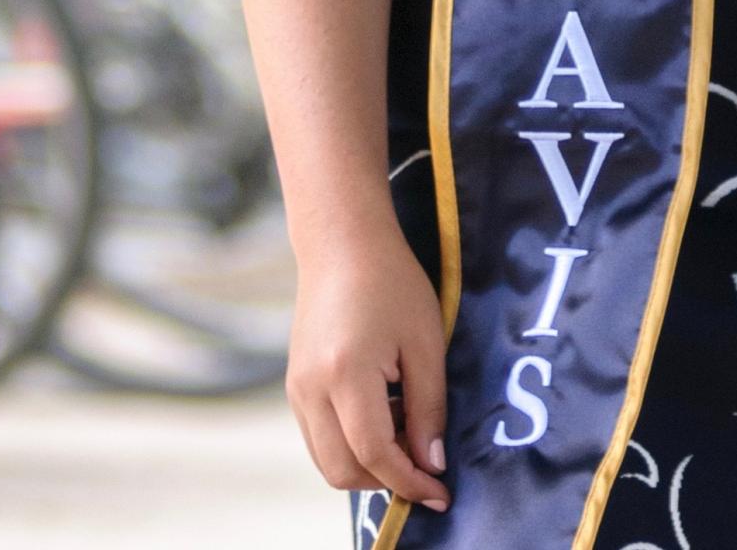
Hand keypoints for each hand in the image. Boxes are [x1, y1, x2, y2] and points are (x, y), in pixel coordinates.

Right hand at [286, 222, 451, 514]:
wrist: (342, 244)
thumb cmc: (392, 283)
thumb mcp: (426, 341)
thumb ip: (429, 406)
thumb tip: (431, 464)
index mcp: (345, 375)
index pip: (374, 455)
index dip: (409, 481)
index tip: (441, 492)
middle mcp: (311, 390)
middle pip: (343, 471)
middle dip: (387, 481)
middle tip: (426, 468)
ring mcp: (296, 390)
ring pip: (327, 461)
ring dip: (368, 466)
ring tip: (408, 434)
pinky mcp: (295, 386)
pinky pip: (320, 438)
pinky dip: (351, 445)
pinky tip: (385, 416)